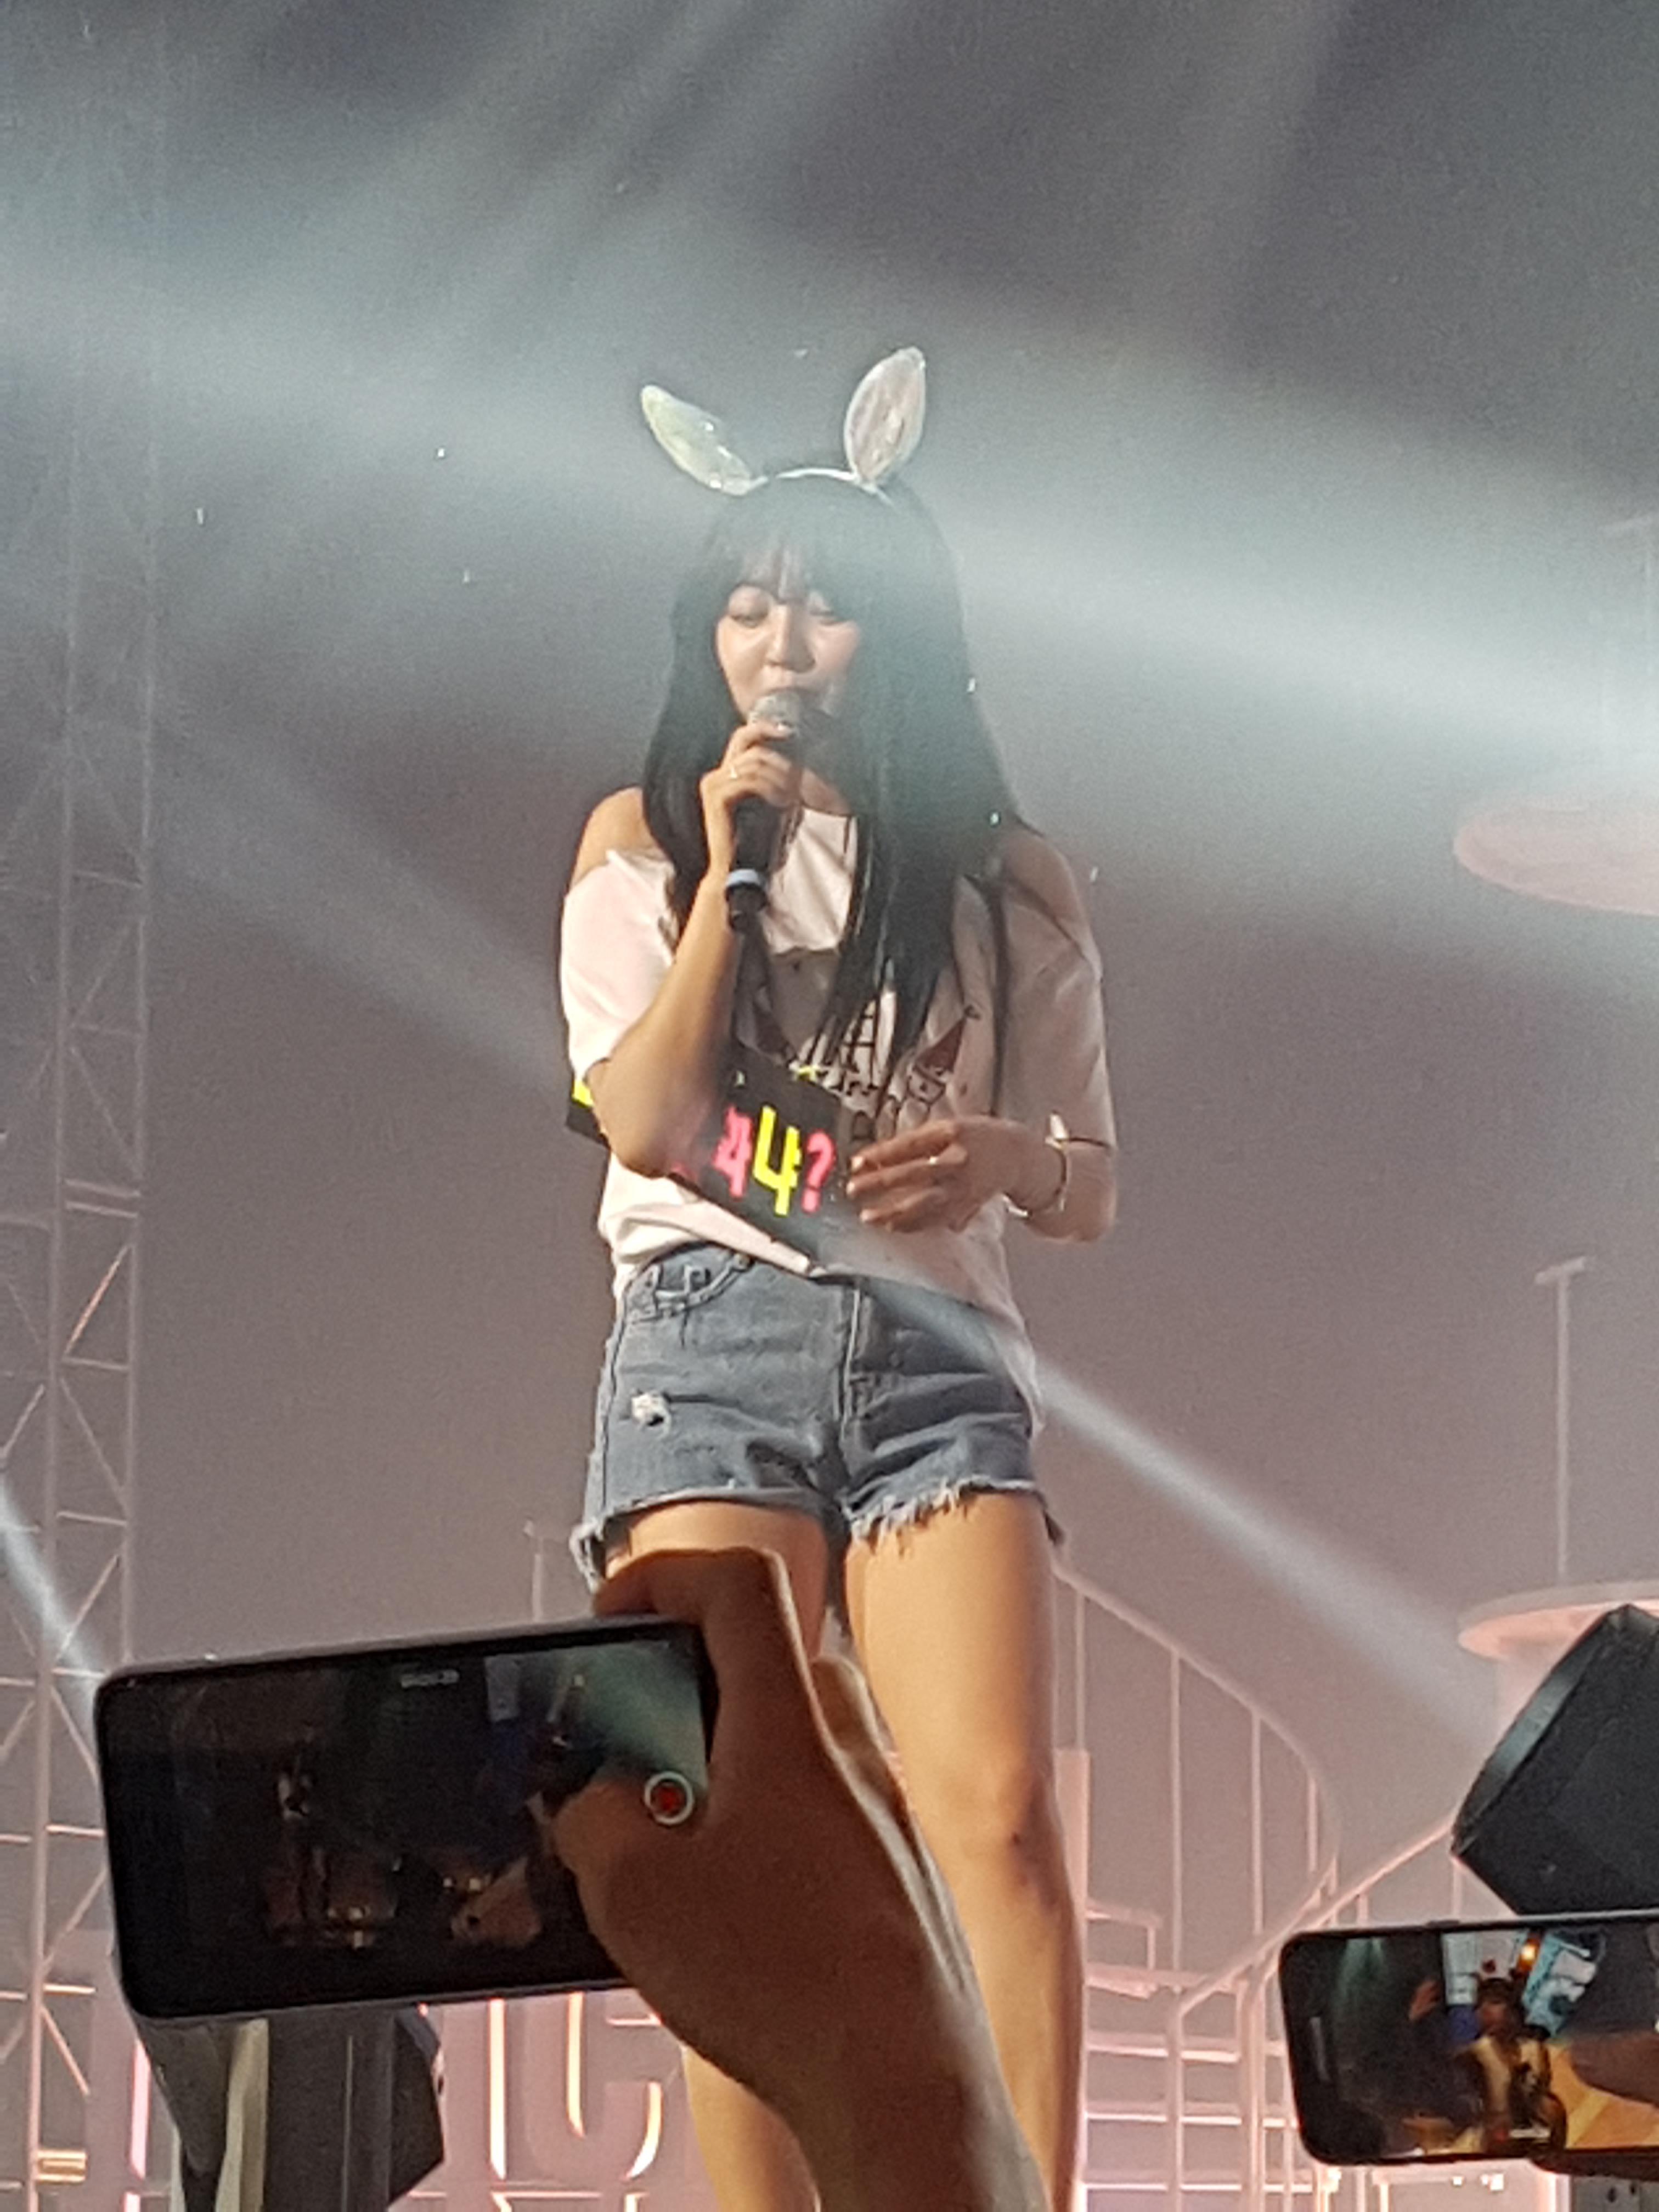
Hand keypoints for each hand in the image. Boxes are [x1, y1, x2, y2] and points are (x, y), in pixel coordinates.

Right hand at [550, 1549, 1043, 2211]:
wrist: (904, 2087)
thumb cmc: (794, 1989)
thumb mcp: (634, 1896)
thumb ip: (596, 1822)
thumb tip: (598, 1807)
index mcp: (791, 1727)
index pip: (740, 1583)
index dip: (667, 1573)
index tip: (616, 1613)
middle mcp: (851, 1753)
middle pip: (773, 1656)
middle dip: (692, 1679)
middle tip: (636, 1732)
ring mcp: (884, 1814)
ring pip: (799, 1740)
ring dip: (729, 1761)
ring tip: (671, 1834)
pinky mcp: (897, 1876)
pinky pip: (824, 1810)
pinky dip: (768, 1825)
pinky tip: (729, 1901)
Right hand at [698, 714, 801, 881]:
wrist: (736, 875)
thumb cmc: (756, 847)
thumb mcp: (774, 809)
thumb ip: (781, 785)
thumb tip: (801, 765)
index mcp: (726, 777)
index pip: (743, 739)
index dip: (765, 728)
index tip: (790, 732)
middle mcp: (715, 777)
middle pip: (742, 738)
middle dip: (771, 738)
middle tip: (794, 751)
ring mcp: (713, 786)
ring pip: (753, 760)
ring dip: (779, 774)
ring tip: (792, 795)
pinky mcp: (716, 798)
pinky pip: (749, 779)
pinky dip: (770, 787)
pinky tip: (782, 802)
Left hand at [845, 1116, 1053, 1232]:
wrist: (1016, 1154)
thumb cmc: (976, 1136)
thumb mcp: (949, 1127)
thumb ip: (916, 1141)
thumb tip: (876, 1157)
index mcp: (951, 1133)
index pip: (910, 1145)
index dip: (882, 1154)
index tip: (857, 1162)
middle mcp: (958, 1159)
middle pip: (913, 1173)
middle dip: (881, 1183)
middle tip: (854, 1189)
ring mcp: (963, 1185)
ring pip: (924, 1202)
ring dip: (893, 1211)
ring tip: (868, 1216)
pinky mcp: (966, 1205)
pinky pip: (936, 1218)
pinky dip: (912, 1224)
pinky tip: (892, 1226)